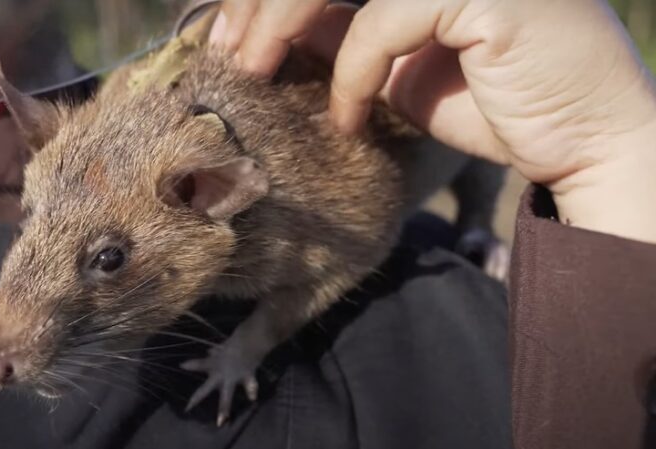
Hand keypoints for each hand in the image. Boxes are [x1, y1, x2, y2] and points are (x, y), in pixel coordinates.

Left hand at [211, 0, 655, 243]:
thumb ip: (346, 35)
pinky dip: (353, 72)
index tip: (231, 32)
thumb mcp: (401, 69)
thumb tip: (281, 24)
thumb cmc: (499, 106)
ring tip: (251, 70)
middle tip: (227, 51)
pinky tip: (348, 118)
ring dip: (280, 18)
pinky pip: (382, 19)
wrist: (582, 143)